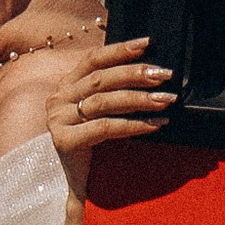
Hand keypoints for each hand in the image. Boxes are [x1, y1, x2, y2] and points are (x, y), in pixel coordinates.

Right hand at [44, 39, 172, 198]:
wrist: (73, 181)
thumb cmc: (90, 142)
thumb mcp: (99, 111)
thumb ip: (114, 88)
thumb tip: (146, 61)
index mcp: (66, 85)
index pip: (93, 59)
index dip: (119, 50)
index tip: (146, 43)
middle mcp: (59, 99)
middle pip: (101, 79)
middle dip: (135, 74)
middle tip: (164, 75)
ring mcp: (59, 120)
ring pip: (103, 101)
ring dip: (138, 98)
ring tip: (165, 100)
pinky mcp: (64, 141)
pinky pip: (104, 128)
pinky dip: (133, 124)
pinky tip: (155, 124)